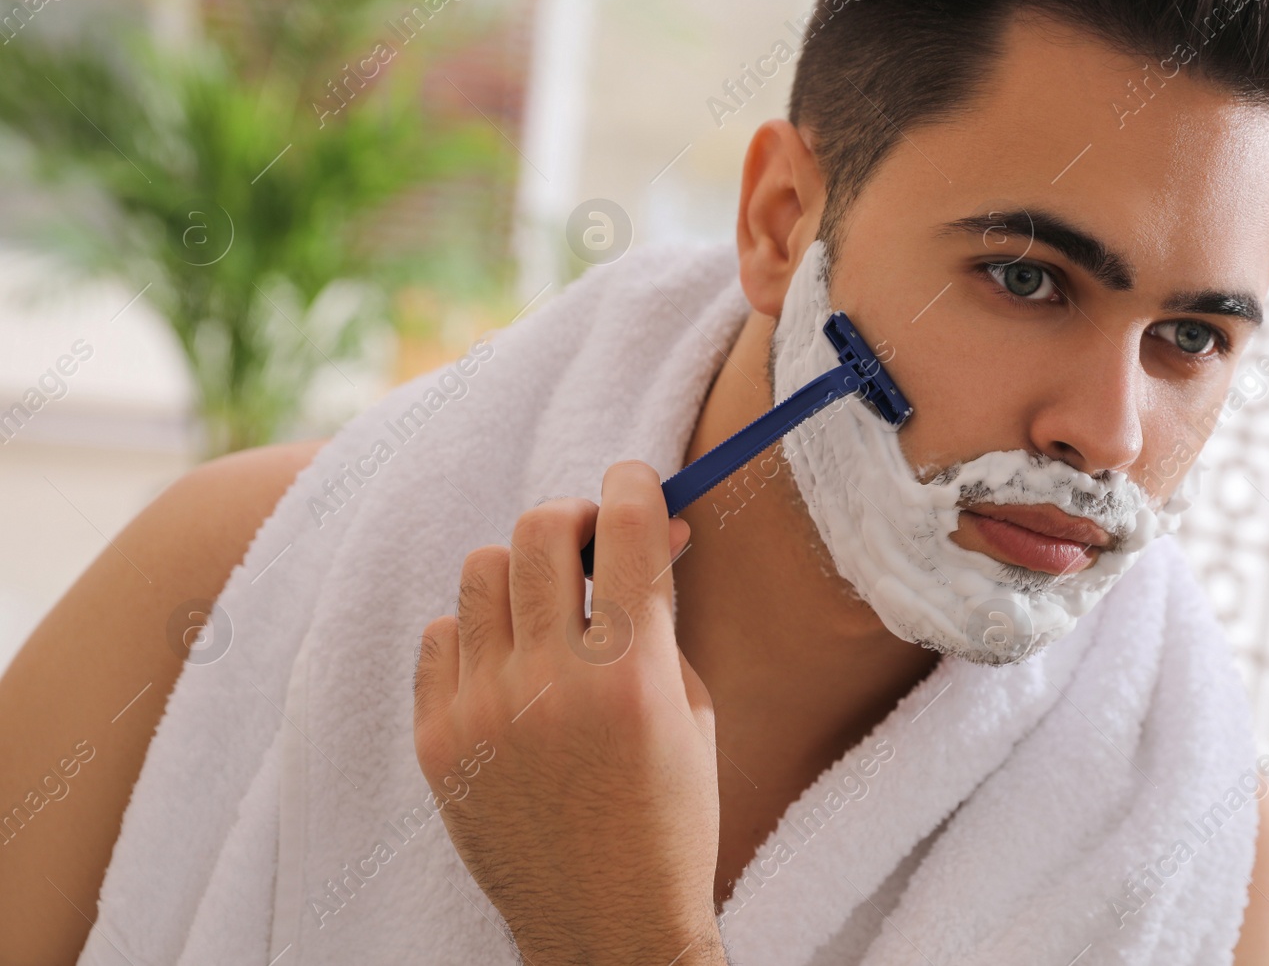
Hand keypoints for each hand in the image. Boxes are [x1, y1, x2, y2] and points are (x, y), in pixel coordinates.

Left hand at [412, 461, 725, 965]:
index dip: (634, 484)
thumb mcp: (692, 708)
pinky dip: (475, 633)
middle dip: (575, 520)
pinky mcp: (438, 740)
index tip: (635, 484)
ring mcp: (484, 709)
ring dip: (523, 574)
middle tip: (591, 547)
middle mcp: (551, 681)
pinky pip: (439, 635)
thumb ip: (663, 614)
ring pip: (481, 570)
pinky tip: (506, 665)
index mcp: (632, 673)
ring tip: (545, 614)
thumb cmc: (670, 817)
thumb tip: (652, 532)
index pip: (626, 524)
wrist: (606, 926)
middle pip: (540, 528)